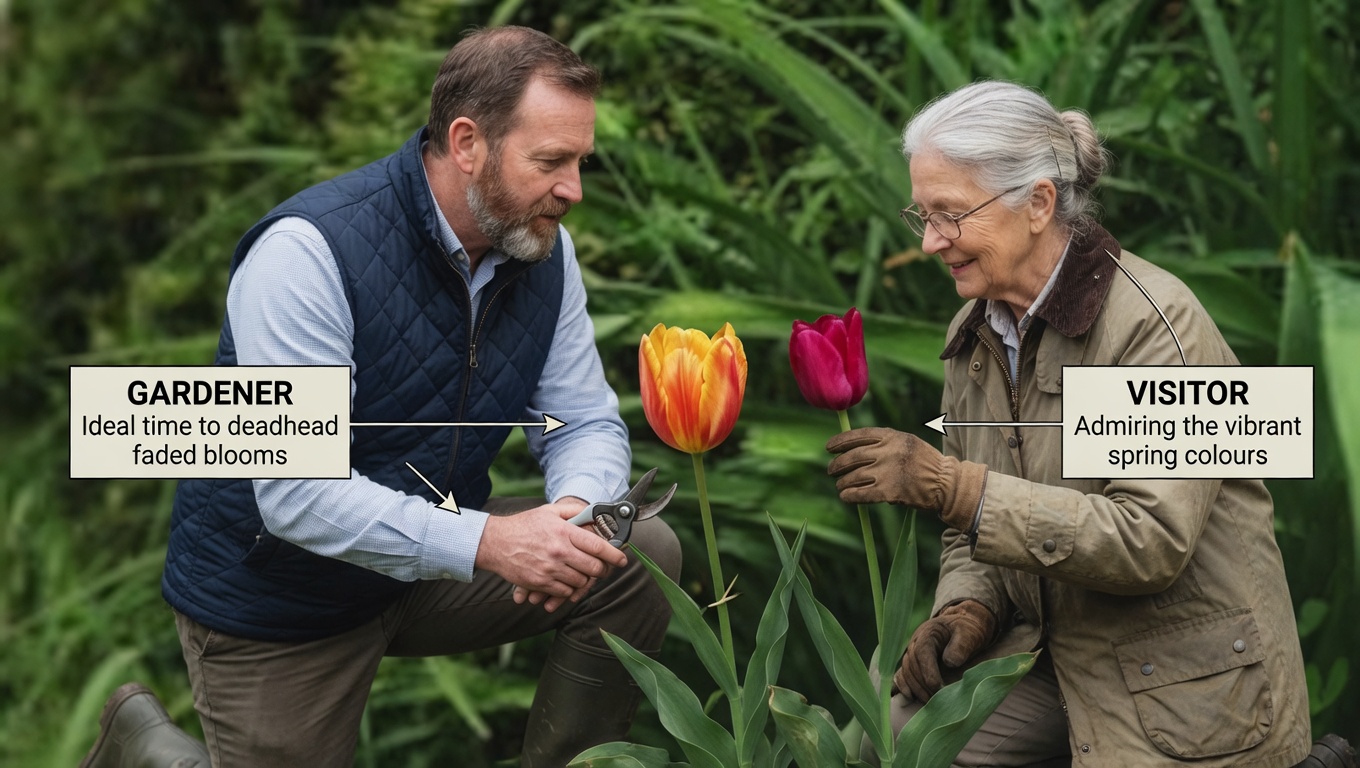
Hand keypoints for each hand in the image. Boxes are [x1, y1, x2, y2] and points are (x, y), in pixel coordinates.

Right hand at [478, 500, 626, 612]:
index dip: (614, 555)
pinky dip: (569, 589)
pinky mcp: (540, 583)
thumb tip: (594, 514)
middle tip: (601, 568)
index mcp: (564, 532)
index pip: (598, 546)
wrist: (494, 543)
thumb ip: (574, 511)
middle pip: (594, 568)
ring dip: (584, 580)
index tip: (622, 560)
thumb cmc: (523, 525)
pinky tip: (565, 579)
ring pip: (581, 583)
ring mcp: (550, 569)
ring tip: (580, 573)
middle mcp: (559, 552)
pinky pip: (565, 593)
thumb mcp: (549, 511)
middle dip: (602, 570)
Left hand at [826, 427, 987, 530]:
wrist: (946, 483)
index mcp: (892, 436)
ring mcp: (888, 471)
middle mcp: (888, 451)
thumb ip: (884, 443)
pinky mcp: (889, 491)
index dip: (840, 442)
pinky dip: (850, 496)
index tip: (829, 447)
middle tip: (831, 470)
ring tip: (840, 485)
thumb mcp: (906, 443)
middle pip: (853, 457)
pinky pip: (862, 494)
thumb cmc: (925, 463)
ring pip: (854, 477)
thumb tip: (853, 448)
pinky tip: (846, 497)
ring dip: (843, 482)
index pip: (859, 436)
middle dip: (837, 464)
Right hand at [894, 600, 996, 701]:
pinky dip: (903, 686)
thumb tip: (950, 663)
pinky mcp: (912, 663)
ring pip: (906, 671)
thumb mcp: (969, 634)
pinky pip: (902, 674)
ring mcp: (912, 652)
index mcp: (929, 632)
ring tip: (930, 702)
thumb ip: (961, 645)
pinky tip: (910, 697)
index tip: (937, 686)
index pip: (922, 651)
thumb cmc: (968, 632)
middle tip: (937, 700)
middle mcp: (916, 641)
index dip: (927, 670)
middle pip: (912, 663)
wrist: (963, 630)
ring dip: (916, 688)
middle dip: (923, 683)